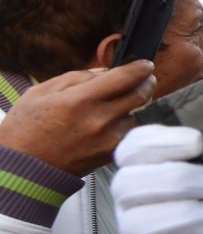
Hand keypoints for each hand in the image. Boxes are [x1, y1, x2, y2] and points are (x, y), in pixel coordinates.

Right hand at [0, 62, 154, 175]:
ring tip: (108, 109)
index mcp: (80, 100)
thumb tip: (106, 71)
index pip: (124, 77)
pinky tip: (105, 125)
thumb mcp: (42, 92)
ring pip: (135, 115)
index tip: (145, 64)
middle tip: (144, 78)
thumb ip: (78, 77)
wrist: (25, 168)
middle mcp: (99, 120)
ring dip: (130, 108)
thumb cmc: (27, 130)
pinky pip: (128, 133)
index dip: (140, 68)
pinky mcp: (111, 154)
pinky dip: (123, 125)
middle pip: (140, 95)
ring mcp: (108, 140)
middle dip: (146, 83)